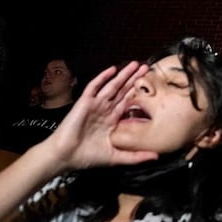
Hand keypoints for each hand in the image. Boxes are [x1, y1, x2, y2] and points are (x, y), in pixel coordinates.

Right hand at [43, 61, 157, 171]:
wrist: (64, 157)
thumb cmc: (87, 157)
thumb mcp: (116, 157)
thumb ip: (136, 156)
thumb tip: (156, 157)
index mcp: (112, 121)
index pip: (129, 102)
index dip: (139, 93)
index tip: (152, 84)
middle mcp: (105, 110)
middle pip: (123, 91)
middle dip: (134, 79)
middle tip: (146, 68)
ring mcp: (95, 105)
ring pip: (112, 86)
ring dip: (123, 75)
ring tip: (135, 64)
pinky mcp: (84, 103)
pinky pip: (94, 87)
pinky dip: (102, 77)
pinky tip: (112, 69)